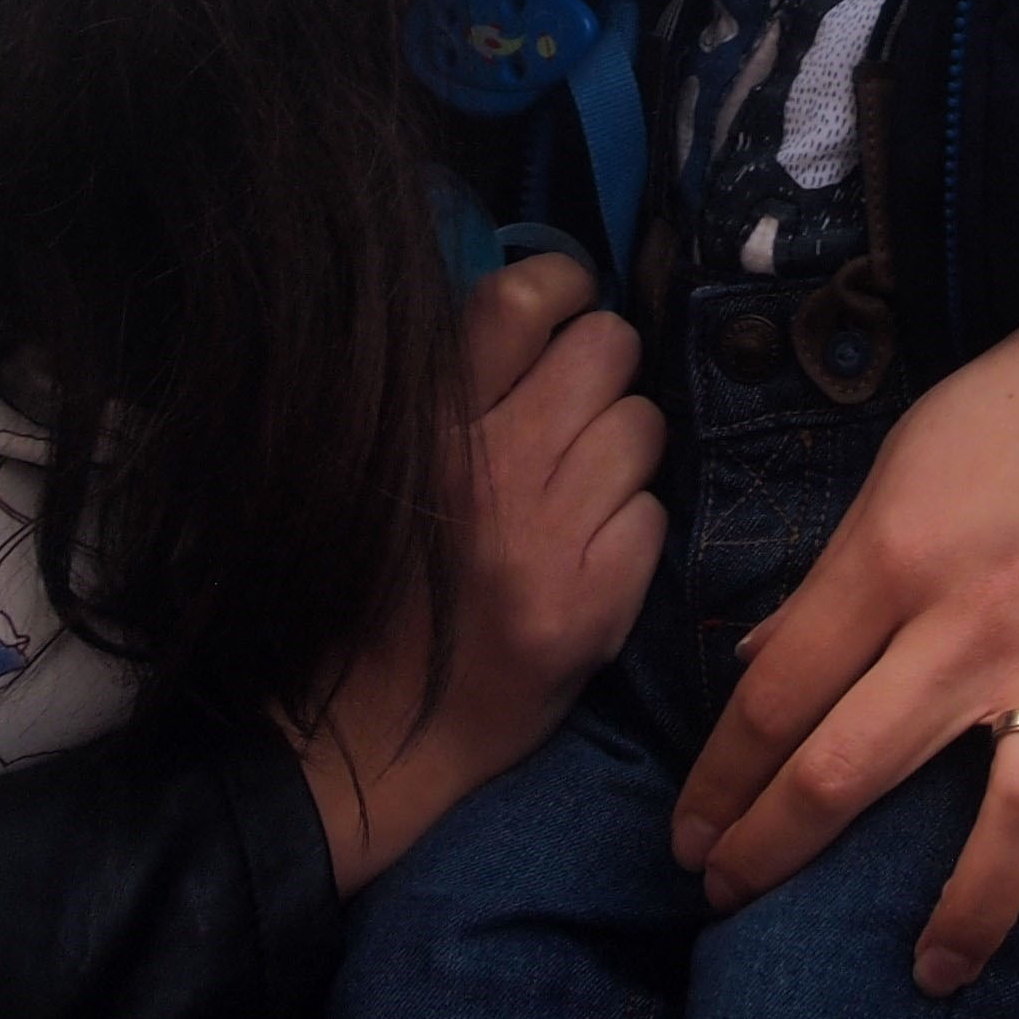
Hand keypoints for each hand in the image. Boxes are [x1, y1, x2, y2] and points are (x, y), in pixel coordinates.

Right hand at [298, 252, 664, 893]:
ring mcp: (547, 541)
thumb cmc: (368, 582)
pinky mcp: (594, 605)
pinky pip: (653, 515)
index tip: (561, 304)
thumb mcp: (376, 459)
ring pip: (644, 427)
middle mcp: (486, 472)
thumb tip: (528, 304)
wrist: (365, 734)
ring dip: (622, 447)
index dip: (558, 284)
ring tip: (579, 485)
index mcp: (419, 426)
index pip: (516, 301)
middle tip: (577, 403)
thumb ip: (444, 383)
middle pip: (607, 349)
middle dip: (604, 366)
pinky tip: (587, 554)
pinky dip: (630, 529)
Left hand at [667, 239, 1018, 1015]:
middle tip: (730, 903)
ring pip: (1006, 821)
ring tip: (924, 974)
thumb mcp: (899, 464)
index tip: (688, 842)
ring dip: (961, 915)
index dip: (717, 784)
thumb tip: (753, 664)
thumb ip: (828, 576)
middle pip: (847, 770)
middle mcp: (969, 623)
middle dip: (774, 851)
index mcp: (889, 557)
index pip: (772, 699)